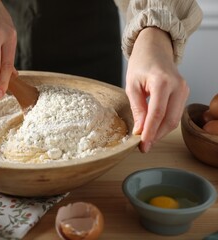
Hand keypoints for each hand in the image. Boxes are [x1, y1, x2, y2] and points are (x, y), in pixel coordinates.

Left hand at [125, 27, 188, 152]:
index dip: (150, 132)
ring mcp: (184, 90)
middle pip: (170, 120)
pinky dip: (164, 124)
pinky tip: (153, 129)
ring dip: (160, 132)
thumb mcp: (132, 86)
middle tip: (142, 146)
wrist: (154, 49)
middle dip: (156, 136)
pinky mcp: (184, 93)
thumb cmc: (141, 64)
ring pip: (175, 120)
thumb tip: (140, 131)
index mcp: (163, 82)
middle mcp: (178, 86)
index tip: (142, 146)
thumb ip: (138, 109)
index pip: (157, 114)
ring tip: (146, 139)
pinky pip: (175, 114)